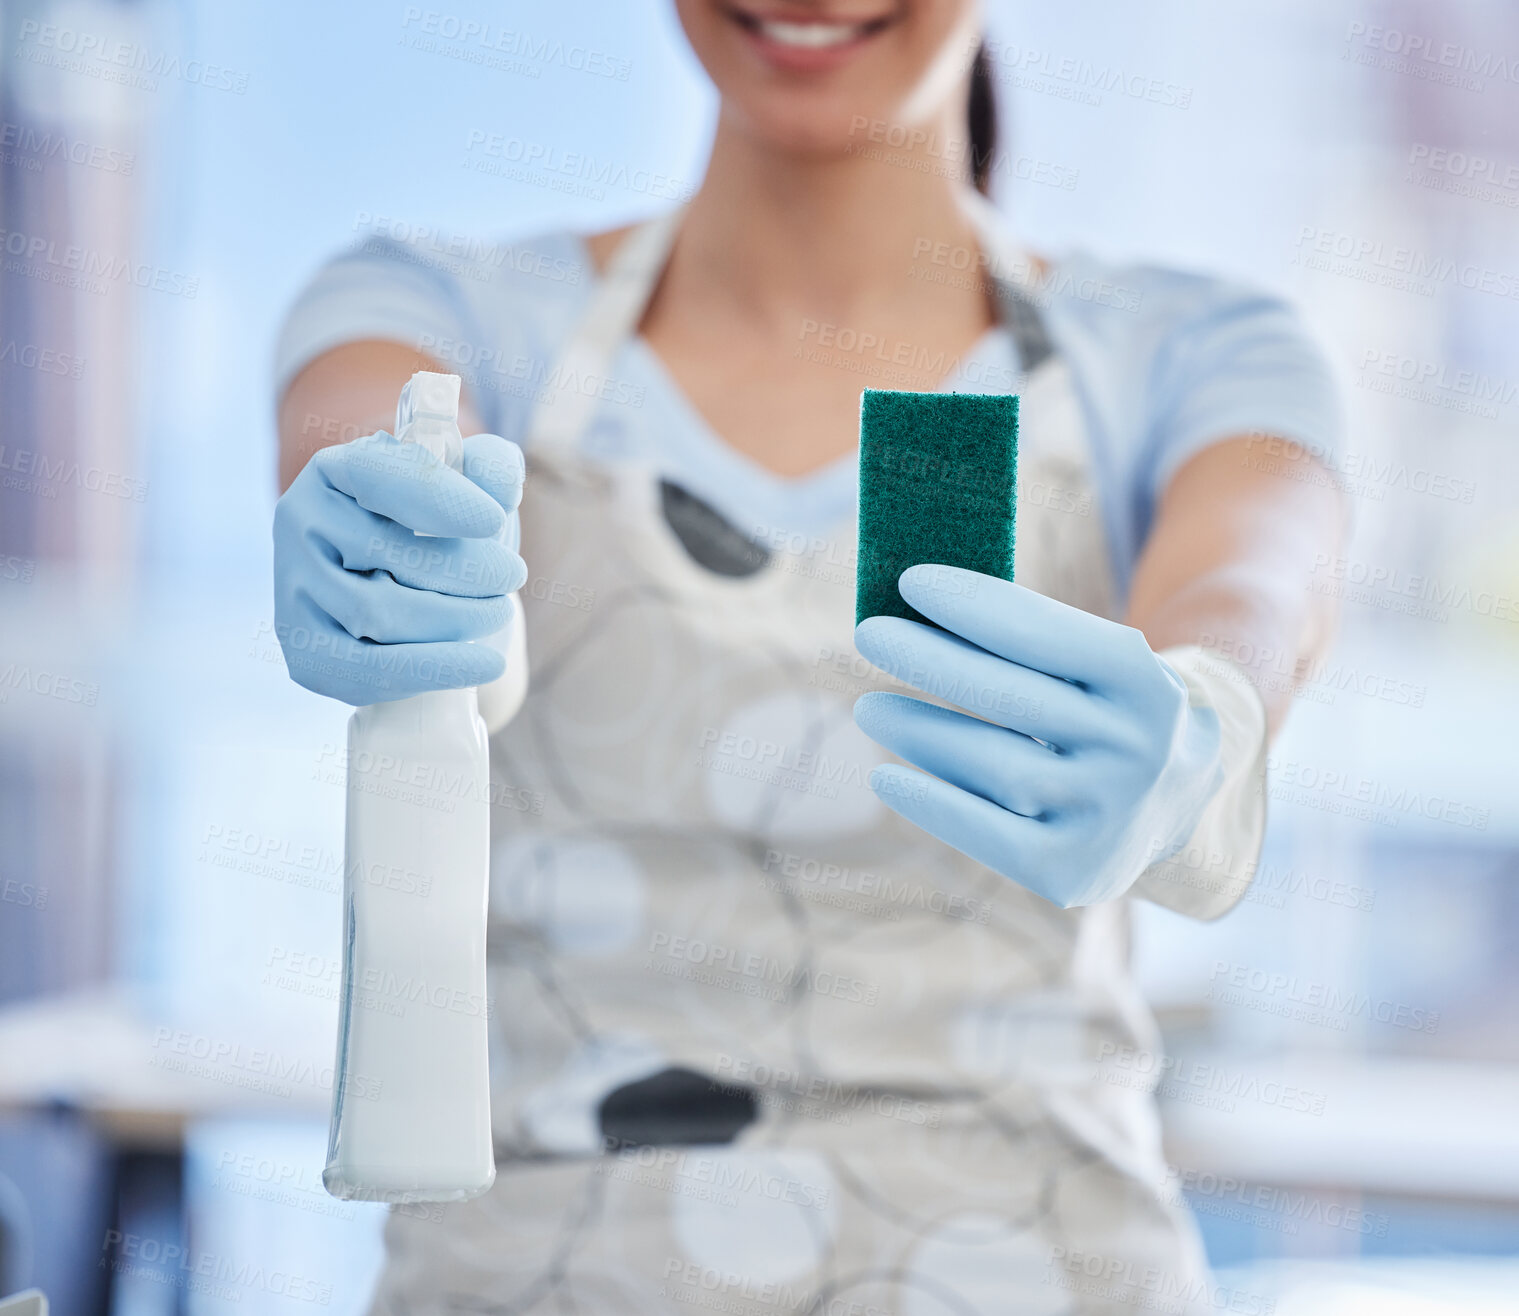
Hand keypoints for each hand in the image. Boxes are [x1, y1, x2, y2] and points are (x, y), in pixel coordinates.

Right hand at [273, 431, 526, 704]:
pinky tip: (487, 663)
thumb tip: (498, 488)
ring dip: (455, 617)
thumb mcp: (472, 486)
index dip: (435, 496)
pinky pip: (367, 670)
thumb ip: (491, 467)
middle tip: (512, 575)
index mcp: (337, 471)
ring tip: (499, 611)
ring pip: (377, 613)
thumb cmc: (446, 532)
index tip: (493, 520)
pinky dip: (434, 669)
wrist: (419, 602)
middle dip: (463, 567)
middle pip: (381, 550)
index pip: (376, 474)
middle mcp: (301, 525)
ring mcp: (296, 592)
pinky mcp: (306, 653)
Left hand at [852, 565, 1222, 907]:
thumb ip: (1029, 641)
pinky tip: (886, 777)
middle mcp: (1135, 751)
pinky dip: (931, 804)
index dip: (978, 607)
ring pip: (995, 766)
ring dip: (921, 731)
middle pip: (1014, 699)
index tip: (911, 582)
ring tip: (870, 709)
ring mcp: (1105, 815)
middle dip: (934, 661)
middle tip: (869, 634)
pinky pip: (987, 835)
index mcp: (1147, 683)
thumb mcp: (1096, 669)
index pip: (1051, 637)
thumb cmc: (1101, 712)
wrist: (1171, 805)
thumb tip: (915, 613)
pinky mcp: (1071, 870)